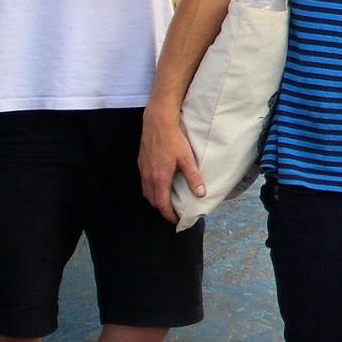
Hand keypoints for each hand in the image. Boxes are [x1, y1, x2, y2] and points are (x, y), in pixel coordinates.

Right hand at [139, 107, 202, 223]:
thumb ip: (194, 178)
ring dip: (156, 199)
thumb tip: (201, 194)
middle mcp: (148, 177)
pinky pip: (144, 181)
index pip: (162, 204)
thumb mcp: (187, 159)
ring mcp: (143, 169)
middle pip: (153, 200)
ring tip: (167, 200)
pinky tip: (159, 183)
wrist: (157, 122)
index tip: (177, 220)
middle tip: (173, 211)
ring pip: (146, 191)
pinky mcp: (141, 162)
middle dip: (162, 208)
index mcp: (160, 179)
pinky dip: (151, 188)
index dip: (169, 215)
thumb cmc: (173, 139)